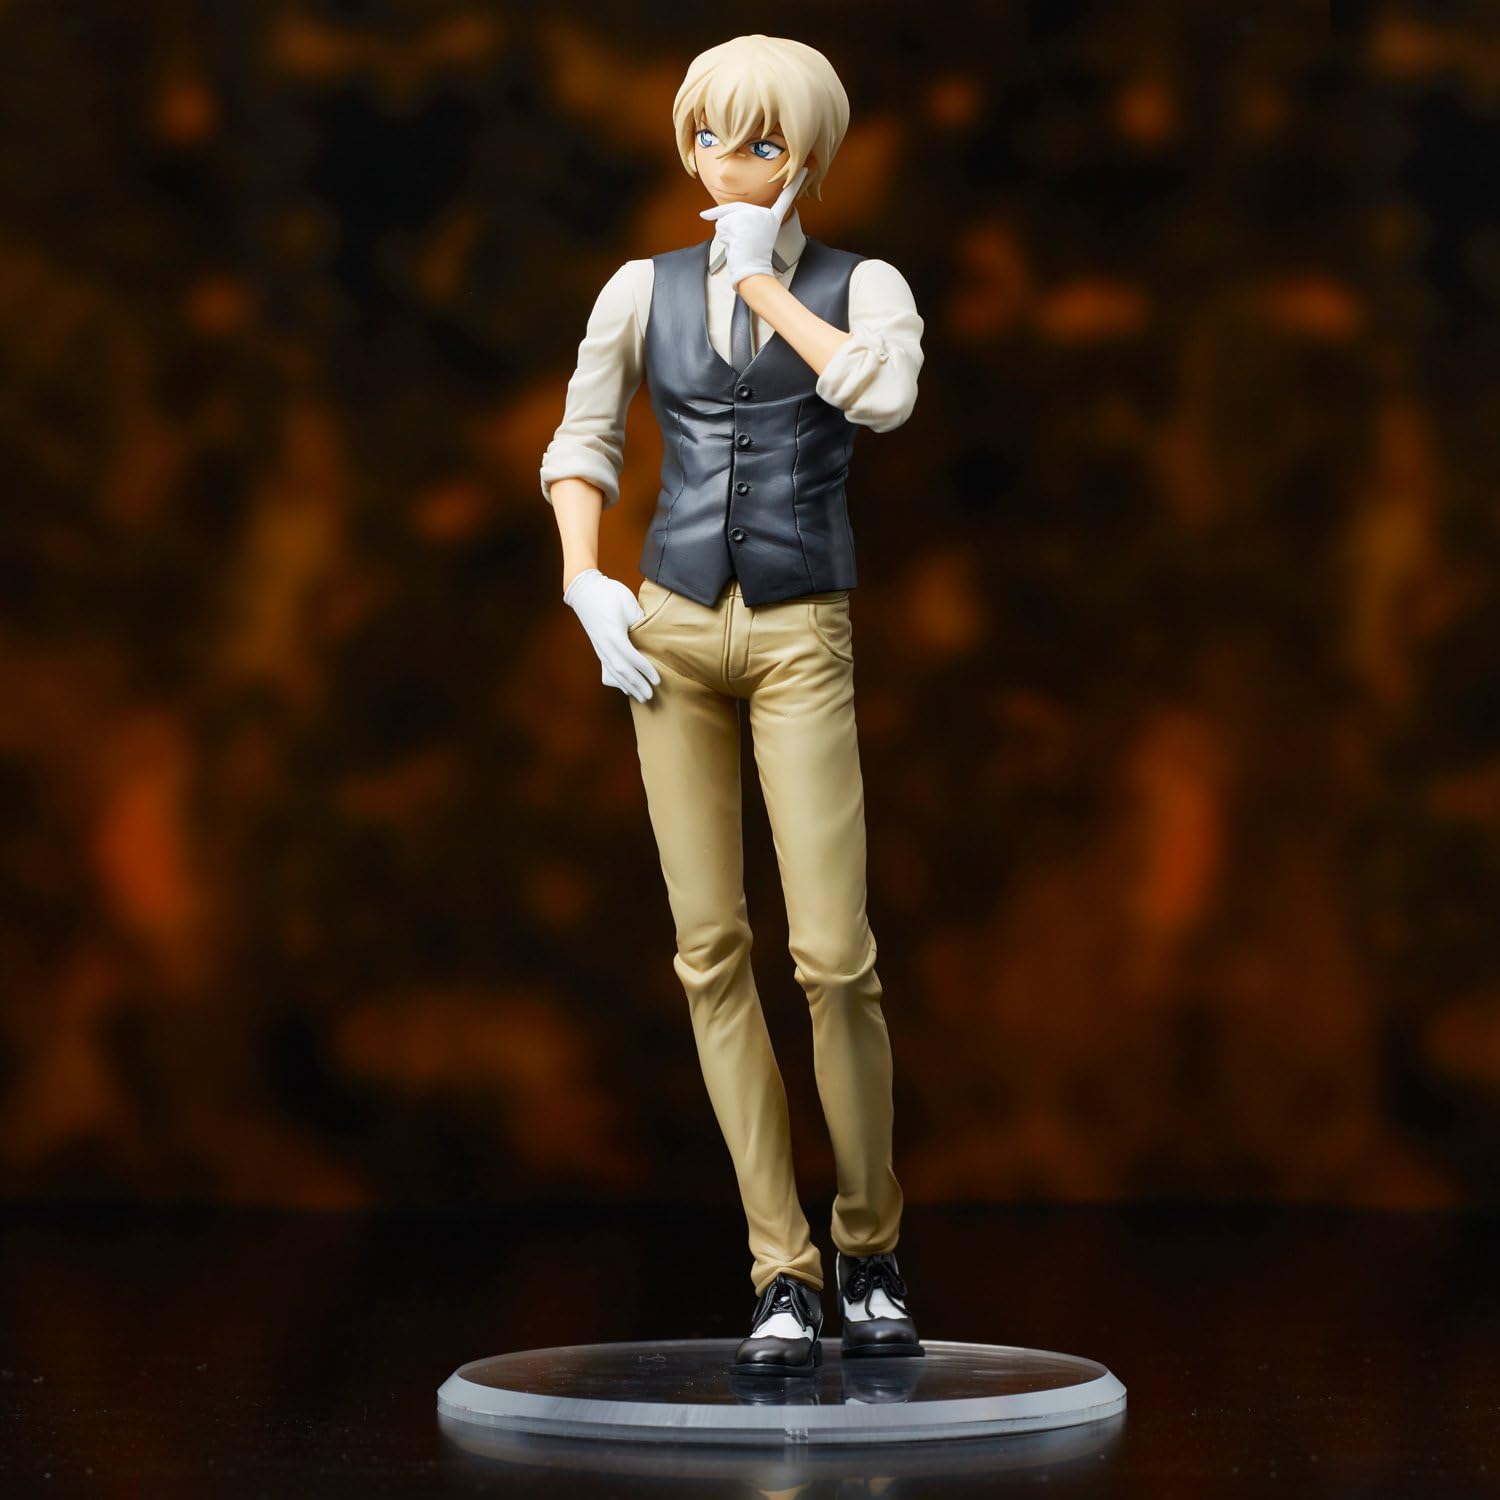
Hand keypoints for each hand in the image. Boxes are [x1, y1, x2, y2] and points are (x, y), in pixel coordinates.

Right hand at [563, 568, 661, 702]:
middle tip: (650, 697)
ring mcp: (600, 647)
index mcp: (614, 635)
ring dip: (627, 686)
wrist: (584, 590)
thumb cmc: (608, 594)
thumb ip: (640, 624)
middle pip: (622, 671)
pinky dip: (617, 680)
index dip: (645, 670)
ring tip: (640, 697)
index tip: (657, 680)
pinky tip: (623, 688)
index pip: (632, 658)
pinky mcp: (598, 647)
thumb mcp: (629, 605)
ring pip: (614, 672)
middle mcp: (605, 645)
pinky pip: (607, 668)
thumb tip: (649, 639)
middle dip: (637, 685)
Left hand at [698, 165, 808, 288]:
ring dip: (726, 234)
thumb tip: (711, 216)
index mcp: (772, 219)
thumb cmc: (750, 261)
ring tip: (740, 246)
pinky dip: (723, 236)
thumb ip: (740, 224)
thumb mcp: (748, 239)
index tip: (805, 170)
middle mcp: (764, 213)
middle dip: (726, 225)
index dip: (795, 185)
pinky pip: (721, 224)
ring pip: (725, 218)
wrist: (753, 273)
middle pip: (735, 209)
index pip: (785, 198)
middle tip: (738, 244)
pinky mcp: (742, 217)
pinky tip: (736, 245)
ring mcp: (753, 214)